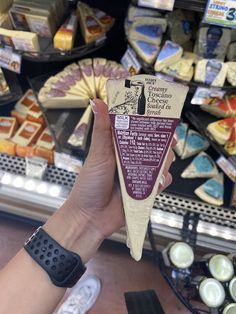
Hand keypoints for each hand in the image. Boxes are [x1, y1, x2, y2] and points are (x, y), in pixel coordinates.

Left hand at [66, 99, 176, 239]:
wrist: (90, 218)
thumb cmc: (88, 185)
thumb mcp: (98, 154)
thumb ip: (102, 130)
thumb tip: (97, 101)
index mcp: (119, 148)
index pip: (138, 130)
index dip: (151, 123)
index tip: (161, 117)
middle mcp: (131, 160)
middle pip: (154, 146)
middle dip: (164, 142)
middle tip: (169, 140)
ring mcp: (139, 176)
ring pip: (161, 163)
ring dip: (165, 162)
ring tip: (160, 164)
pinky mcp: (145, 192)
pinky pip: (162, 183)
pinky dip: (163, 181)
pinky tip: (158, 181)